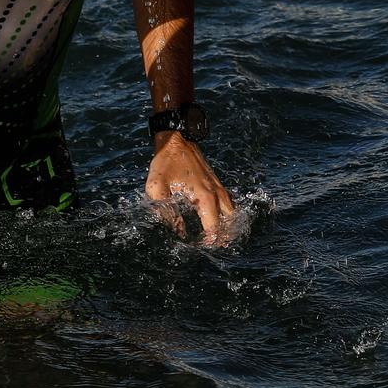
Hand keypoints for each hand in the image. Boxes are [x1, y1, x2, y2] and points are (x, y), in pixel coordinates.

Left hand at [146, 132, 235, 246]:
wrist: (176, 138)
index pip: (213, 228)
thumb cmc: (166, 162)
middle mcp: (216, 193)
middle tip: (213, 248)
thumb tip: (176, 230)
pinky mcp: (216, 181)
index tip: (201, 249)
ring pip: (231, 212)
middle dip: (223, 237)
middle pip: (229, 222)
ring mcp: (218, 186)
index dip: (209, 241)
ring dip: (227, 226)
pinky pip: (228, 202)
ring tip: (219, 238)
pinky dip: (226, 214)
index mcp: (205, 197)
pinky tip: (219, 219)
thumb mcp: (156, 188)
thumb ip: (165, 212)